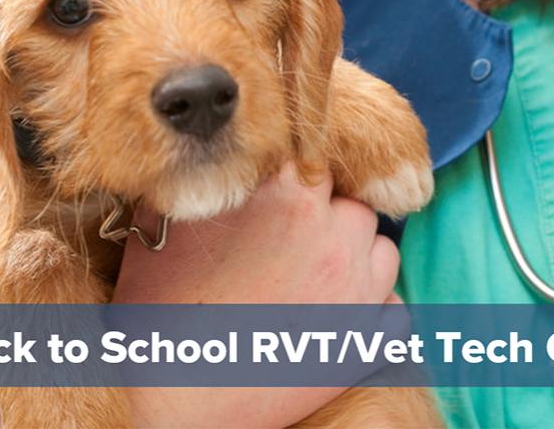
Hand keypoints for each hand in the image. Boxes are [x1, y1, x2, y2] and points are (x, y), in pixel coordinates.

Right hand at [113, 161, 402, 426]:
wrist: (172, 397)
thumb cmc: (158, 310)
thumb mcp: (164, 224)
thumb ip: (204, 179)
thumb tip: (211, 156)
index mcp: (287, 197)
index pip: (315, 158)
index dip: (294, 176)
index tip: (278, 192)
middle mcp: (334, 236)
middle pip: (350, 204)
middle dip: (324, 217)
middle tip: (287, 243)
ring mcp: (359, 291)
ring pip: (381, 249)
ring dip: (354, 256)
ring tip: (312, 278)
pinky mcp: (369, 344)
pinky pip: (395, 309)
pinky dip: (372, 310)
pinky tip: (334, 316)